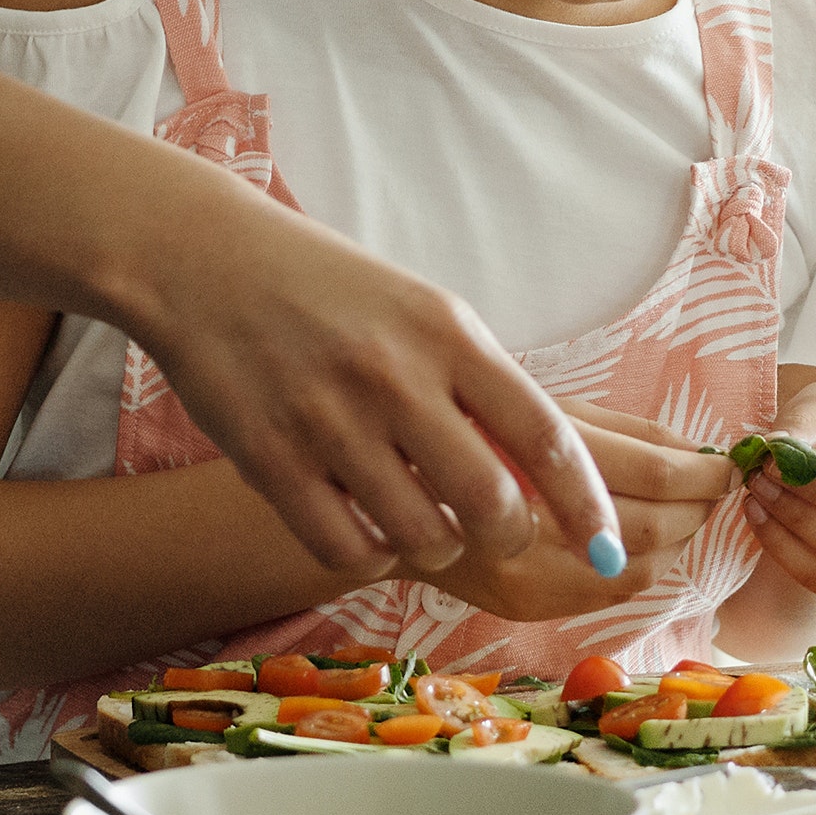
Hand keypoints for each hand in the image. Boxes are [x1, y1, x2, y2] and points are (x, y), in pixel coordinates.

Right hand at [124, 185, 621, 579]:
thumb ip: (480, 387)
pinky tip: (361, 522)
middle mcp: (395, 377)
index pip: (546, 435)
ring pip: (423, 536)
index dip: (588, 504)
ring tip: (417, 515)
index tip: (610, 545)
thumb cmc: (329, 291)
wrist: (205, 262)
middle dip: (509, 535)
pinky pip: (347, 549)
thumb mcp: (422, 313)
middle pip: (493, 504)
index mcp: (448, 332)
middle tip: (495, 529)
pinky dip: (367, 552)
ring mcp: (330, 422)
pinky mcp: (270, 461)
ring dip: (433, 542)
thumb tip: (548, 484)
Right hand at [423, 409, 729, 627]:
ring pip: (636, 570)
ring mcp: (519, 573)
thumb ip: (621, 432)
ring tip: (684, 510)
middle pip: (649, 527)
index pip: (648, 470)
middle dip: (697, 508)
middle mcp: (522, 516)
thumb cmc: (467, 426)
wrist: (380, 488)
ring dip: (676, 541)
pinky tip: (644, 540)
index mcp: (528, 445)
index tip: (726, 462)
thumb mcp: (542, 403)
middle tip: (714, 486)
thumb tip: (694, 453)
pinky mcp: (519, 605)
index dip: (701, 471)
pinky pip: (607, 595)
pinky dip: (643, 566)